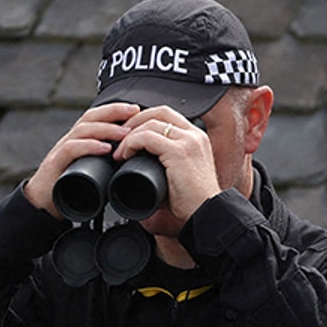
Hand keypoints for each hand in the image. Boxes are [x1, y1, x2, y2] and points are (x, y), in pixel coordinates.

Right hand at [24, 102, 140, 217]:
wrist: (42, 205)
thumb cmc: (68, 190)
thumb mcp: (92, 174)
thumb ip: (108, 166)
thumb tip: (133, 166)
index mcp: (79, 140)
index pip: (97, 117)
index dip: (115, 111)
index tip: (136, 110)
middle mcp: (69, 141)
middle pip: (91, 117)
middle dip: (114, 111)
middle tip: (135, 112)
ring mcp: (61, 151)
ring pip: (83, 130)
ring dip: (106, 129)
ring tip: (125, 133)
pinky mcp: (55, 164)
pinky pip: (71, 149)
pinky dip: (89, 146)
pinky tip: (105, 149)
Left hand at [117, 107, 218, 222]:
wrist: (207, 214)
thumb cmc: (193, 202)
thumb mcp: (180, 175)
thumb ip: (165, 165)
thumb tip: (140, 169)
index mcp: (196, 138)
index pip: (167, 115)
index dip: (145, 120)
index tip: (129, 133)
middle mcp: (194, 135)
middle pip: (158, 112)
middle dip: (134, 121)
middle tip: (120, 138)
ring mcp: (188, 142)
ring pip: (150, 123)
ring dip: (129, 135)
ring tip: (120, 152)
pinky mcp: (179, 152)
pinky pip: (148, 137)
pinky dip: (132, 143)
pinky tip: (125, 156)